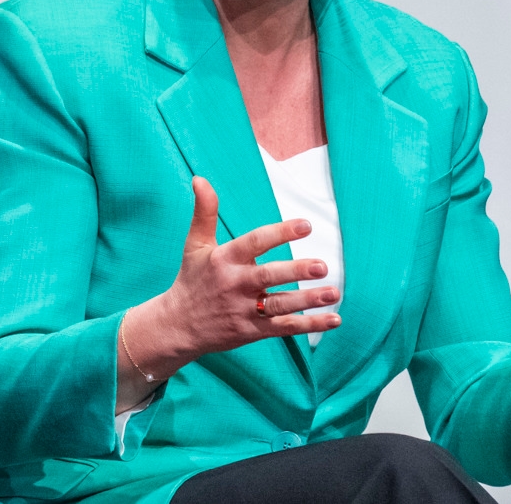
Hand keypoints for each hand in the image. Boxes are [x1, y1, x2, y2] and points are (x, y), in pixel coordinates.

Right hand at [116, 177, 339, 409]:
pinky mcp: (253, 331)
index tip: (306, 225)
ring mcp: (244, 310)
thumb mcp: (195, 244)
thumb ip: (204, 211)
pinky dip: (309, 325)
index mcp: (224, 259)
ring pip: (280, 304)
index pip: (254, 242)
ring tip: (333, 293)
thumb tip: (200, 178)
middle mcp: (235, 284)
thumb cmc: (192, 279)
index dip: (280, 233)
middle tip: (322, 266)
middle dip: (296, 270)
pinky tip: (333, 318)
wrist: (177, 326)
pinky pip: (284, 327)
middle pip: (269, 275)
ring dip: (308, 300)